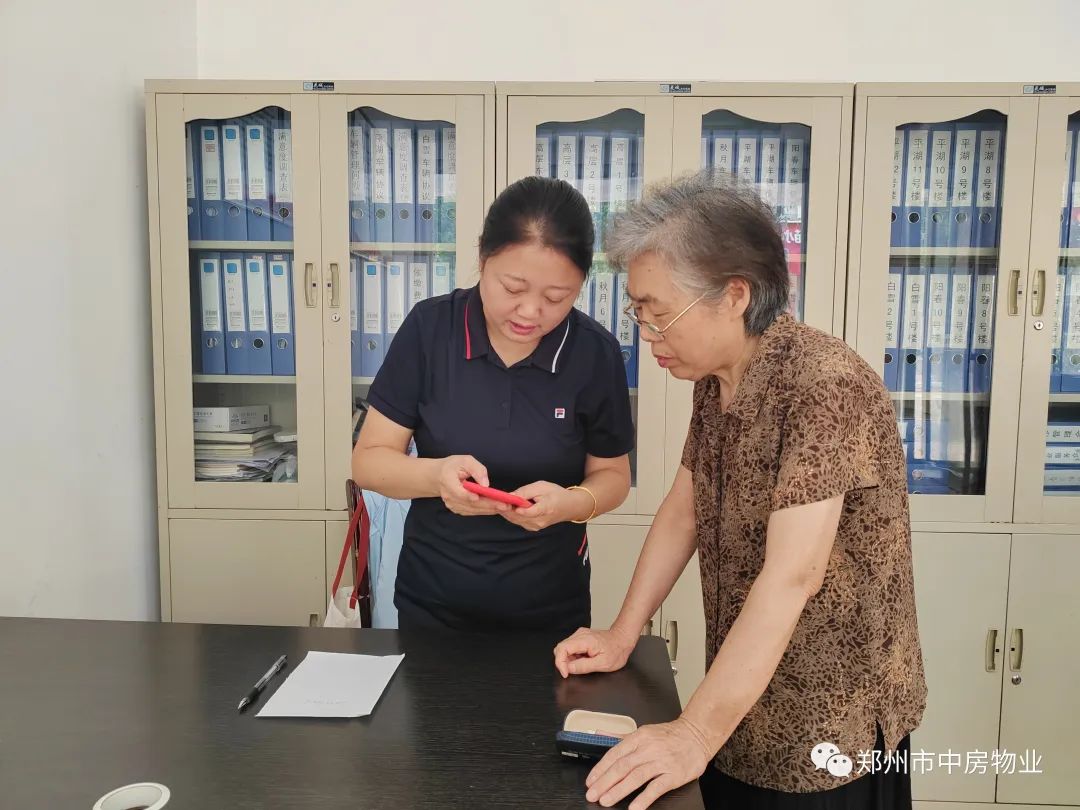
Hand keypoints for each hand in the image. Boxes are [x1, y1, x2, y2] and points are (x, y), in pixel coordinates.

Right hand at [436, 455, 508, 516]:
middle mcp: (448, 495)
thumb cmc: (454, 466)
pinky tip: (496, 508)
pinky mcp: (457, 509)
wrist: (440, 476)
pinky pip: (472, 511)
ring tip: (505, 507)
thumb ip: (476, 469)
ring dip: (489, 509)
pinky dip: (484, 510)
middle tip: (504, 505)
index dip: (469, 496)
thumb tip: (485, 484)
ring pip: (472, 509)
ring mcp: (452, 504)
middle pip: (469, 503)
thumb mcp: (465, 460)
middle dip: (488, 504)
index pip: (458, 492)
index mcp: (447, 481)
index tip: (480, 497)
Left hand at [500, 481, 590, 531]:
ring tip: (497, 502)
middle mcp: (539, 521)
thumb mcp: (542, 486)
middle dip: (504, 509)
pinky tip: (506, 507)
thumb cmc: (556, 494)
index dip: (514, 507)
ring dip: (506, 512)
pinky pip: (518, 522)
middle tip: (493, 500)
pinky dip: (511, 515)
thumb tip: (510, 495)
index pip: (527, 512)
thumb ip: (526, 491)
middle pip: (517, 517)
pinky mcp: (532, 528)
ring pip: (515, 520)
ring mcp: (536, 526)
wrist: (569, 507)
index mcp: (545, 509)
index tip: (504, 501)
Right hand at [553, 626, 636, 677]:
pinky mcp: (580, 638)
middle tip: (574, 671)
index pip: (562, 649)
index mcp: (584, 640)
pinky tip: (584, 660)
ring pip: (565, 649)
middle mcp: (579, 635)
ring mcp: (579, 635)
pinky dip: (573, 657)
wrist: (623, 639)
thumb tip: (568, 668)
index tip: (566, 673)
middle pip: (560, 648)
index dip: (560, 663)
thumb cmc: (616, 651)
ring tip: (583, 664)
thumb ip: (584, 666)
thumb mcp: (603, 664)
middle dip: (563, 662)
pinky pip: (571, 648)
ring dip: (569, 660)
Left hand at [584, 717, 713, 809]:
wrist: (697, 735)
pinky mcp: (674, 775)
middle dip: (604, 782)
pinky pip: (656, 788)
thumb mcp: (646, 731)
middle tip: (592, 794)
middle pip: (622, 766)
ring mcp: (661, 762)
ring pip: (636, 777)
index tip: (590, 781)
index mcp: (639, 737)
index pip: (615, 754)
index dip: (600, 769)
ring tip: (606, 801)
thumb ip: (625, 739)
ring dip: (618, 790)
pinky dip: (644, 798)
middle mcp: (648, 748)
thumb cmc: (670, 736)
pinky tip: (634, 807)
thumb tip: (601, 738)